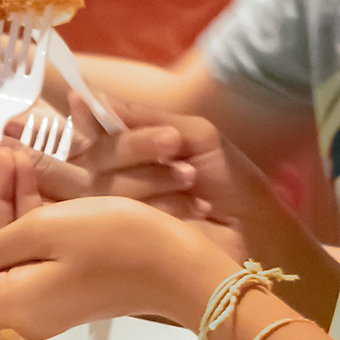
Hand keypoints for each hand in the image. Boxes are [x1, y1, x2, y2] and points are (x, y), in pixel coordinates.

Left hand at [0, 103, 220, 311]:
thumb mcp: (41, 233)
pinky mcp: (69, 281)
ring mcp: (49, 296)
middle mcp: (25, 309)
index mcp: (11, 306)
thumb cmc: (114, 242)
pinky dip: (25, 213)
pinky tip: (26, 169)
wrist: (186, 264)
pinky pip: (32, 251)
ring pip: (4, 252)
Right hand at [68, 97, 275, 226]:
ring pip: (104, 187)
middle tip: (172, 143)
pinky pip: (121, 219)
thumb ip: (143, 118)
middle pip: (93, 156)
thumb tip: (90, 96)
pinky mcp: (121, 243)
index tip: (84, 102)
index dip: (85, 117)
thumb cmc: (227, 180)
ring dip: (153, 178)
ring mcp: (110, 215)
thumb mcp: (192, 135)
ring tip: (191, 178)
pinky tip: (192, 207)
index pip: (87, 130)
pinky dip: (161, 206)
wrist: (255, 229)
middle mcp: (109, 179)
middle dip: (133, 146)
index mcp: (124, 150)